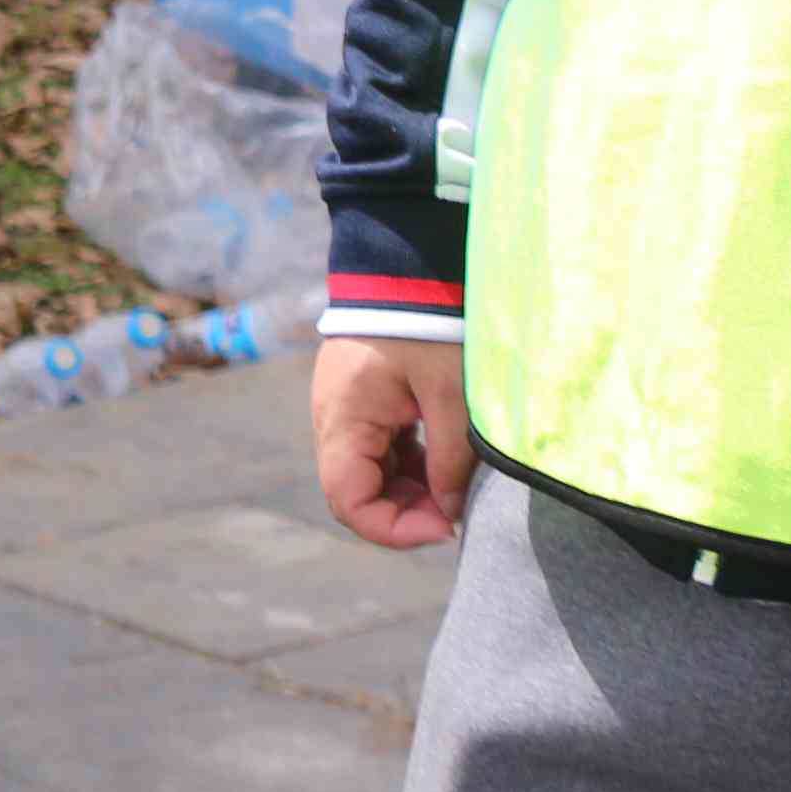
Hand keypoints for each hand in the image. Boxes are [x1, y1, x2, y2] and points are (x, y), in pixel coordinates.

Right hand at [311, 335, 478, 549]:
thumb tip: (450, 512)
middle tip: (457, 510)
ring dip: (409, 490)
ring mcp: (346, 410)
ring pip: (369, 473)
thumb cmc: (427, 323)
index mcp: (344, 418)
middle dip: (406, 512)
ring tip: (455, 484)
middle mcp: (333, 420)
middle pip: (358, 492)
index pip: (349, 502)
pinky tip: (442, 459)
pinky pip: (378, 449)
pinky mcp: (363, 400)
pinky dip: (408, 465)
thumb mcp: (450, 394)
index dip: (394, 530)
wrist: (405, 261)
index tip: (445, 527)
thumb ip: (449, 460)